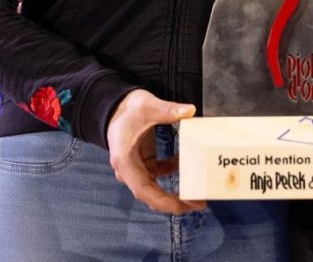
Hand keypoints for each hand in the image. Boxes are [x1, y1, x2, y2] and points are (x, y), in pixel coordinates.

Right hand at [106, 89, 205, 213]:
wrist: (114, 107)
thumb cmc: (127, 109)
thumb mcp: (147, 106)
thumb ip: (167, 110)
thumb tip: (190, 111)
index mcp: (125, 161)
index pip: (143, 190)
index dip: (163, 201)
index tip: (182, 206)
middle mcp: (128, 170)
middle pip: (150, 195)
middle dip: (174, 202)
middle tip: (198, 203)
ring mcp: (135, 169)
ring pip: (154, 189)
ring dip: (173, 193)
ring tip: (196, 193)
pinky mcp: (142, 163)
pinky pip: (157, 175)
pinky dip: (171, 171)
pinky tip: (182, 162)